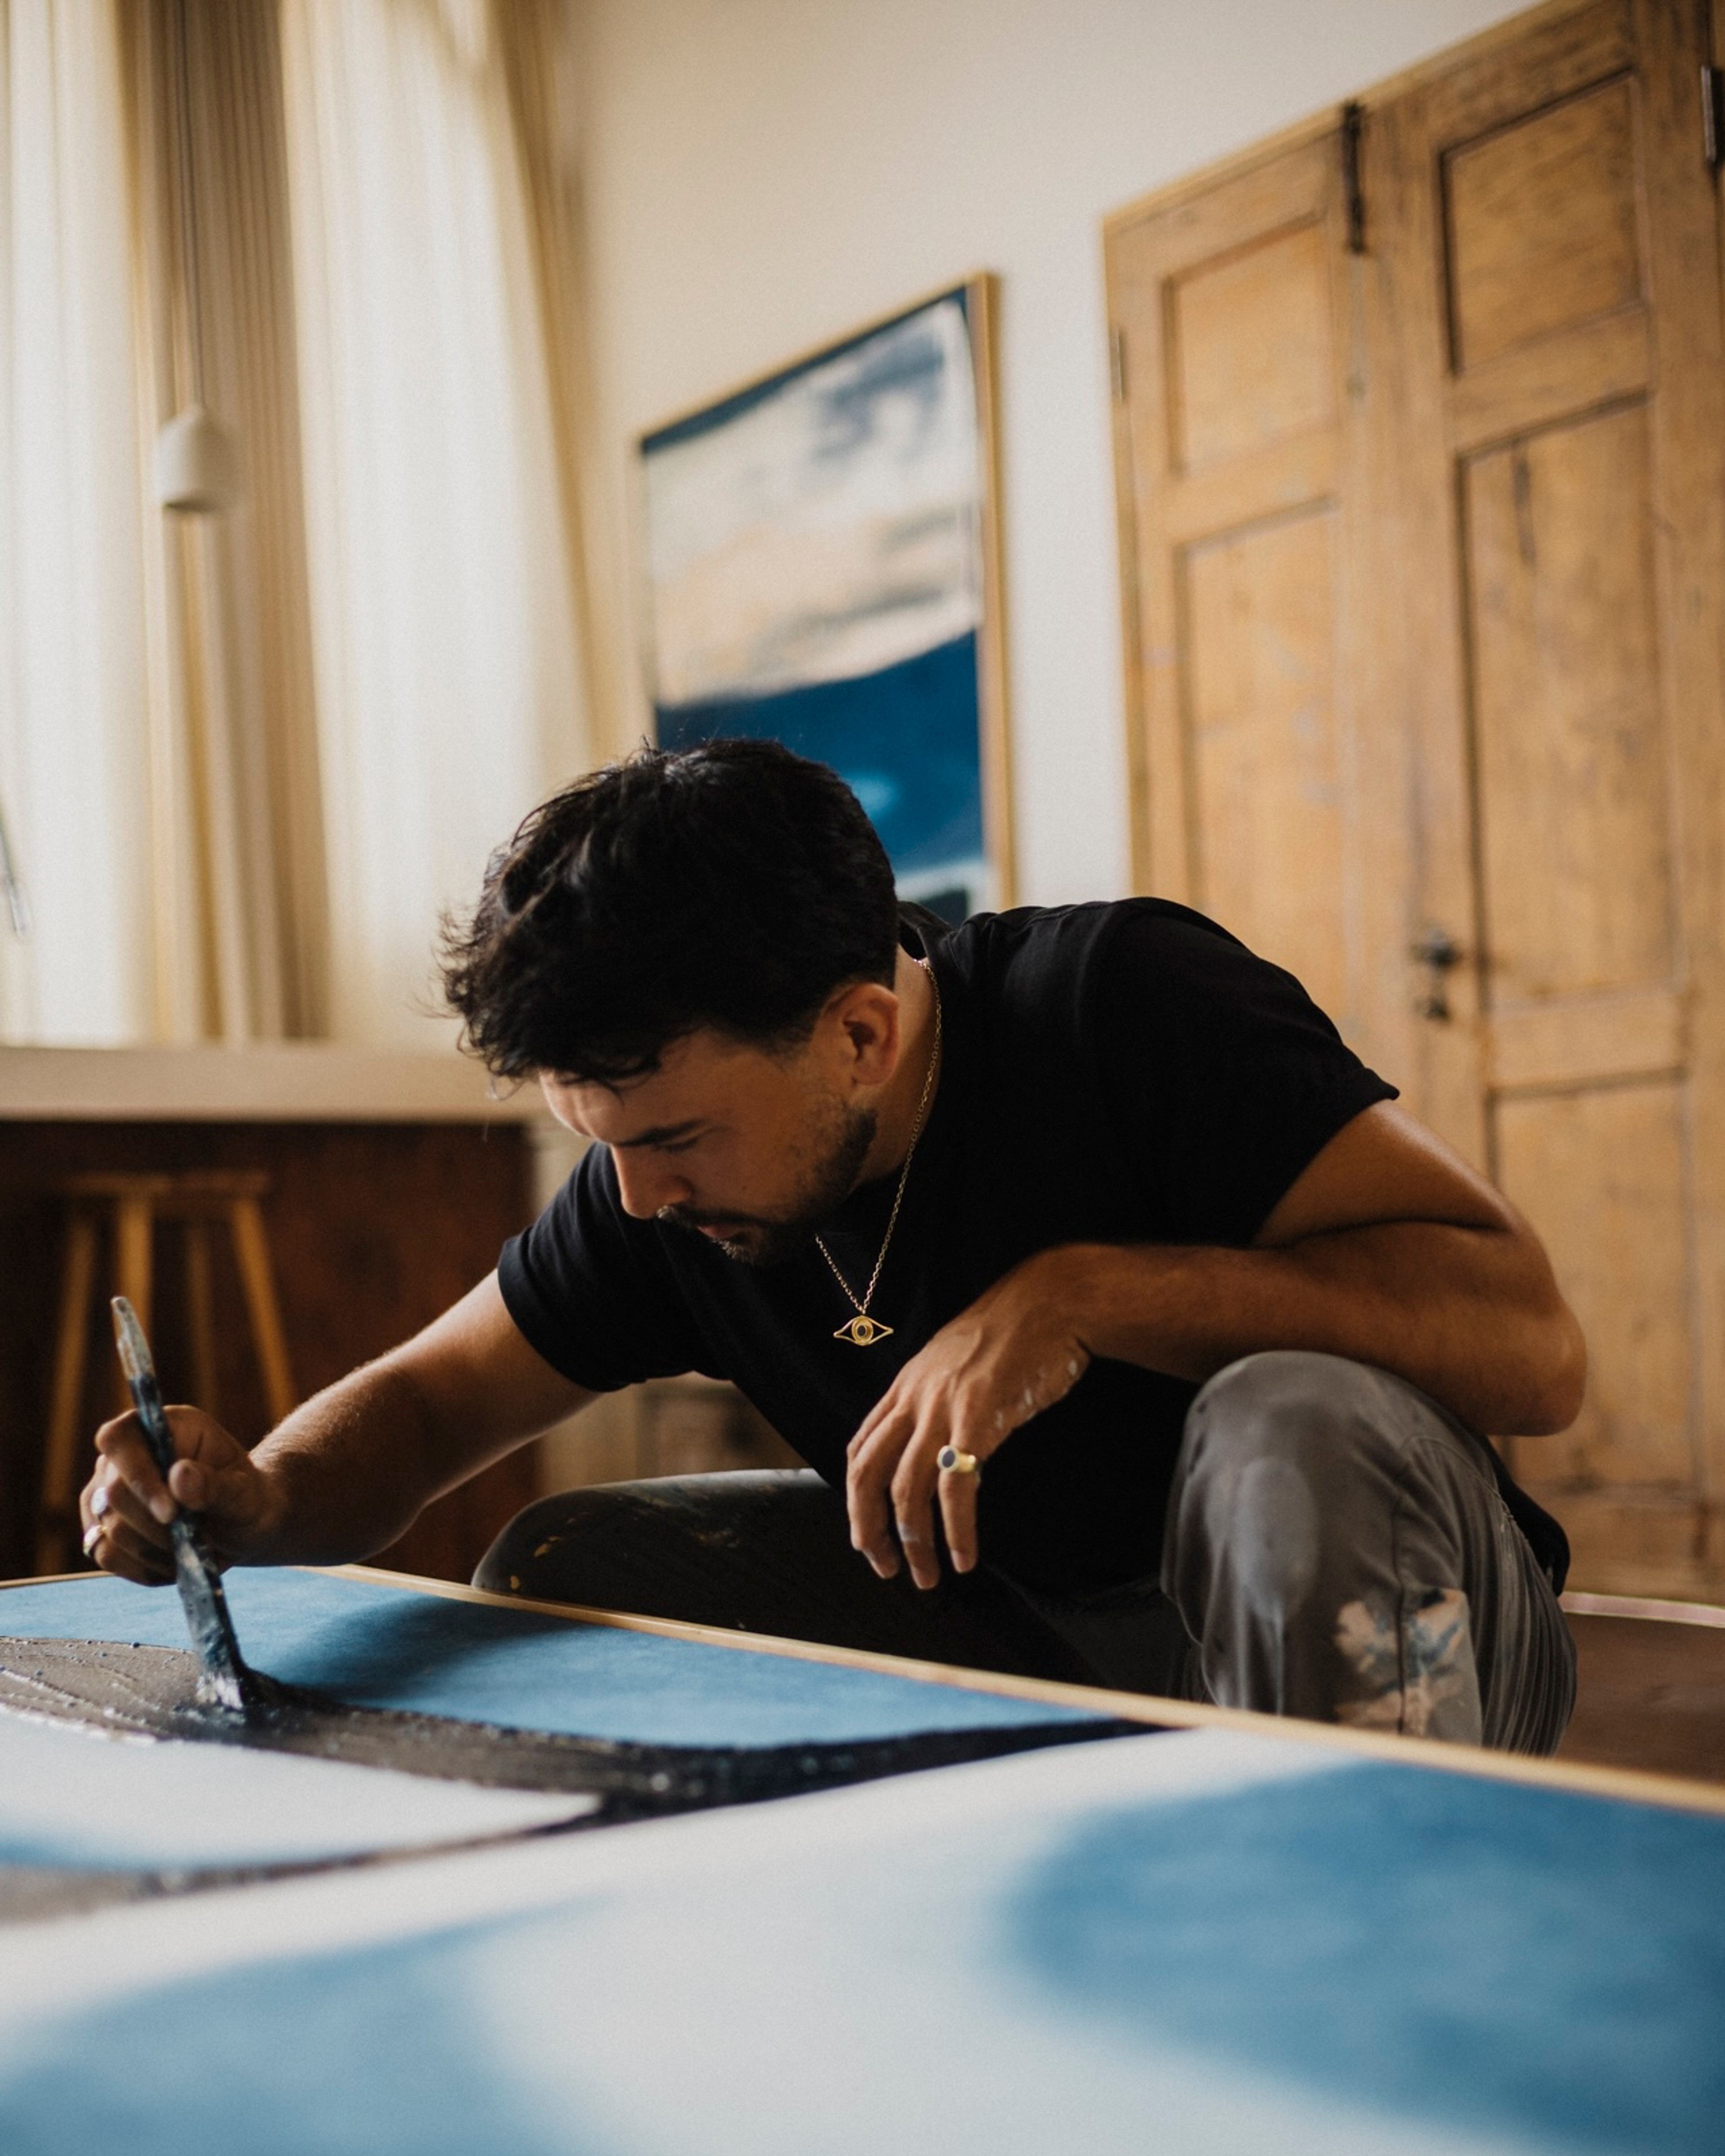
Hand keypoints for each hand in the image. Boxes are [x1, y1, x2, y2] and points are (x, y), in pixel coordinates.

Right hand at [79, 1407, 280, 1585]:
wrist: (241, 1525)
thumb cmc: (245, 1499)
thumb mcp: (245, 1493)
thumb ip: (216, 1485)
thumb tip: (179, 1476)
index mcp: (163, 1427)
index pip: (120, 1439)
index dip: (137, 1476)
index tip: (171, 1513)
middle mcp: (125, 1455)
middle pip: (112, 1493)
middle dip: (155, 1527)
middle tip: (195, 1538)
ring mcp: (106, 1491)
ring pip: (108, 1528)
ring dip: (153, 1550)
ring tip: (191, 1550)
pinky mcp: (102, 1526)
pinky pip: (105, 1554)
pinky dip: (140, 1567)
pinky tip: (171, 1564)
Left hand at [845, 1250, 1092, 1588]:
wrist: (1053, 1301)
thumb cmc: (1016, 1333)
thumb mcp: (958, 1362)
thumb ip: (937, 1397)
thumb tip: (935, 1440)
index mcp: (906, 1385)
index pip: (861, 1448)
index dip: (857, 1497)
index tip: (867, 1532)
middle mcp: (914, 1398)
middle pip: (868, 1474)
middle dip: (870, 1529)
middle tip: (885, 1567)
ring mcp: (943, 1408)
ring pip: (907, 1490)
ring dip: (914, 1543)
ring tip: (928, 1576)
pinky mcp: (978, 1421)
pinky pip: (956, 1489)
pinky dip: (956, 1530)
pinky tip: (964, 1556)